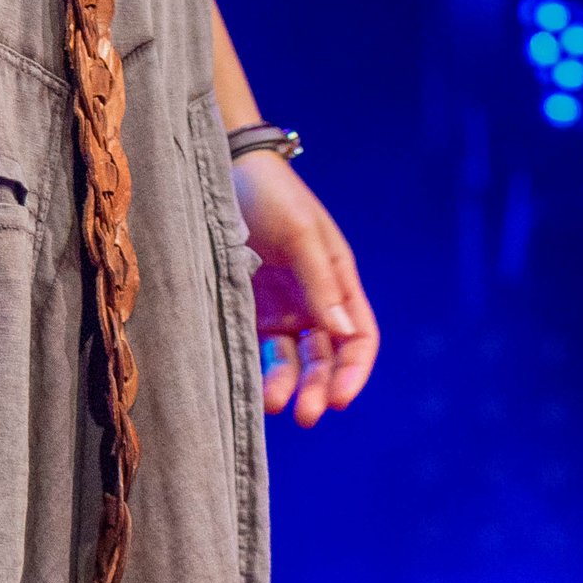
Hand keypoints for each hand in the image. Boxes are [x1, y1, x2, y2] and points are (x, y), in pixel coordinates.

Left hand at [232, 147, 378, 422]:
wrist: (222, 168)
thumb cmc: (271, 194)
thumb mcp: (300, 233)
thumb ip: (321, 282)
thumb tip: (345, 335)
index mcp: (338, 280)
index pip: (359, 338)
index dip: (354, 372)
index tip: (339, 399)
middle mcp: (314, 300)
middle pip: (326, 358)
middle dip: (319, 388)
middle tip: (304, 415)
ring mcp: (280, 307)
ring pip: (291, 359)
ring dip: (286, 384)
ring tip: (271, 404)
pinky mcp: (248, 308)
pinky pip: (258, 348)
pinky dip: (258, 370)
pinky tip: (250, 387)